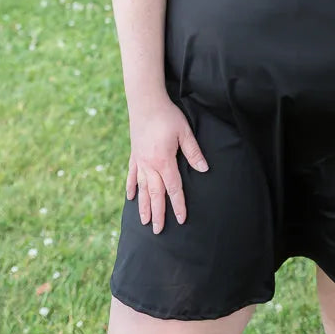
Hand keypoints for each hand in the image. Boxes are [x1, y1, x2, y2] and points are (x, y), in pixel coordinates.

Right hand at [126, 94, 208, 233]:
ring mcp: (139, 161)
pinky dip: (131, 187)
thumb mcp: (184, 132)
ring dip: (144, 206)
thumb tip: (204, 169)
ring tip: (144, 222)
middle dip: (158, 213)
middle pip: (155, 194)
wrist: (145, 102)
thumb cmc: (168, 116)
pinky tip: (131, 197)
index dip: (178, 205)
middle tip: (158, 231)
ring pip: (142, 189)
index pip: (173, 188)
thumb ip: (193, 152)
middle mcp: (149, 165)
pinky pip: (132, 175)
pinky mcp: (134, 154)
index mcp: (164, 161)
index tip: (181, 219)